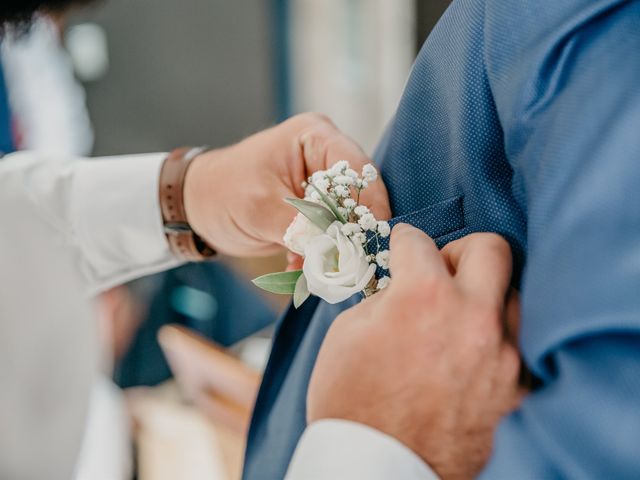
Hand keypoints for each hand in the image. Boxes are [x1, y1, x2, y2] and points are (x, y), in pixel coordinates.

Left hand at [183, 113, 390, 256]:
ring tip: (316, 270)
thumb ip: (301, 228)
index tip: (369, 240)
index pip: (357, 171)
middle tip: (347, 262)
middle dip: (351, 231)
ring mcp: (321, 182)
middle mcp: (324, 155)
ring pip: (347, 218)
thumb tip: (338, 250)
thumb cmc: (221, 193)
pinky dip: (319, 252)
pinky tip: (298, 265)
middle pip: (359, 196)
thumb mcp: (260, 208)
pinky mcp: (315, 207)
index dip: (370, 206)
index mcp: (314, 137)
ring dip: (334, 246)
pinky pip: (332, 231)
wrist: (198, 206)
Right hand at [307, 226, 523, 479]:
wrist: (375, 467)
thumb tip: (403, 286)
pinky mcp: (515, 390)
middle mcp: (472, 318)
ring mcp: (501, 356)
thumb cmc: (350, 401)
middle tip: (440, 271)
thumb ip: (385, 297)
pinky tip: (469, 353)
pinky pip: (517, 345)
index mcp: (423, 297)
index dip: (403, 240)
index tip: (402, 247)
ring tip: (457, 316)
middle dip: (461, 250)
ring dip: (484, 295)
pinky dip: (494, 339)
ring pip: (514, 294)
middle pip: (491, 248)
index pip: (420, 241)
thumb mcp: (347, 333)